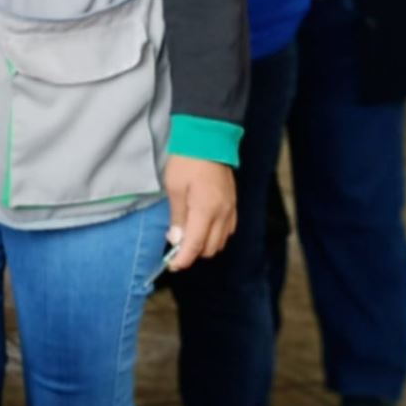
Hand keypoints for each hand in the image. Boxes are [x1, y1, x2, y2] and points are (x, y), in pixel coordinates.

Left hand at [162, 154, 236, 271]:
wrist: (208, 140)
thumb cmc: (187, 162)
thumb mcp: (174, 189)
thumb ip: (178, 217)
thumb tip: (177, 240)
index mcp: (206, 211)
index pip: (195, 246)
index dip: (183, 259)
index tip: (172, 266)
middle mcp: (222, 214)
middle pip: (210, 248)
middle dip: (193, 253)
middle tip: (176, 248)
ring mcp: (230, 210)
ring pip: (220, 241)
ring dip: (204, 245)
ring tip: (187, 237)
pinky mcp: (233, 205)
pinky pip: (227, 230)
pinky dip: (215, 235)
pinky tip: (202, 228)